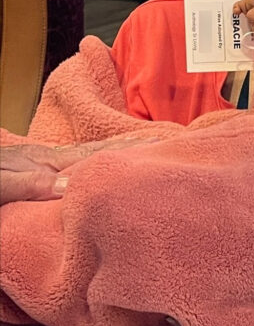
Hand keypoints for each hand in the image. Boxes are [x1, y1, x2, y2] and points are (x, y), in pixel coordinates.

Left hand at [0, 137, 149, 204]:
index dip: (129, 147)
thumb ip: (33, 184)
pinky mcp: (30, 173)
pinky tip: (97, 169)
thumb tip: (76, 185)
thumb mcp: (1, 185)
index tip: (161, 139)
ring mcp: (39, 165)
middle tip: (165, 139)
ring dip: (113, 155)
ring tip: (141, 149)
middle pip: (95, 153)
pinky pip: (71, 169)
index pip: (95, 154)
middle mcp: (47, 160)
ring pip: (84, 160)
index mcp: (44, 161)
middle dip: (129, 147)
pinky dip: (92, 165)